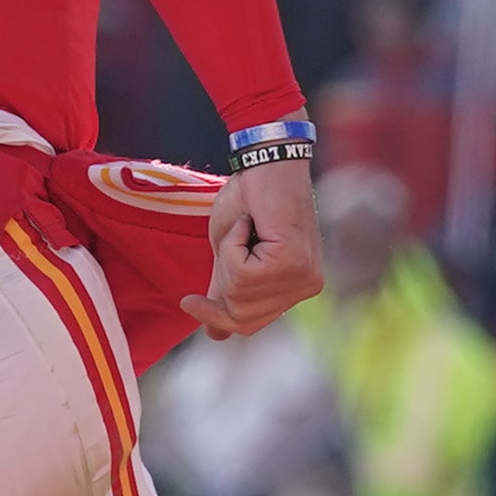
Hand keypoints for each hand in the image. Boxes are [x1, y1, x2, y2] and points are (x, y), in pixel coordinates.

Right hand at [184, 157, 322, 338]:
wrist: (265, 161)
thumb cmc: (247, 200)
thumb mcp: (229, 252)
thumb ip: (227, 289)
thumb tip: (213, 334)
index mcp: (296, 287)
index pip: (250, 325)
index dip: (216, 319)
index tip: (189, 302)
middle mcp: (306, 287)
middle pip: (240, 316)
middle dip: (220, 278)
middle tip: (228, 241)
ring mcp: (303, 278)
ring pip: (238, 294)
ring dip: (226, 256)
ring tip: (243, 227)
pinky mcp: (292, 263)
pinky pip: (241, 273)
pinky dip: (232, 245)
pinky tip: (248, 223)